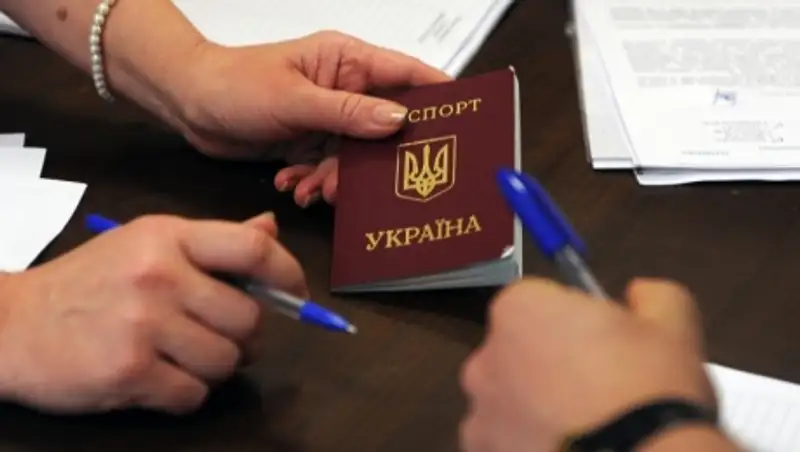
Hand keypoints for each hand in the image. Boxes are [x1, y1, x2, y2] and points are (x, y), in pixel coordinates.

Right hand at [0, 213, 306, 414]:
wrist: (12, 323)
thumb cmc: (89, 282)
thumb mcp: (146, 244)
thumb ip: (212, 241)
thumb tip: (270, 228)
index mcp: (168, 237)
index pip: (254, 249)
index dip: (288, 274)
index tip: (296, 294)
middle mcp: (159, 276)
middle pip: (249, 318)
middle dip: (246, 337)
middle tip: (223, 337)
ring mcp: (143, 325)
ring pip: (226, 361)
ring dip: (214, 367)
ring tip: (183, 356)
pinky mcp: (128, 372)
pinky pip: (194, 395)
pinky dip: (185, 394)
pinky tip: (159, 377)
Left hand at [174, 31, 450, 206]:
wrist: (188, 103)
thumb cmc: (234, 83)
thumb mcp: (294, 99)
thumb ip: (348, 112)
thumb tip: (398, 119)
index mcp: (347, 62)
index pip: (407, 75)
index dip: (438, 97)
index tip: (462, 124)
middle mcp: (344, 89)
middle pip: (386, 128)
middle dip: (375, 160)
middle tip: (357, 183)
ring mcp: (329, 119)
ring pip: (357, 158)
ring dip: (338, 179)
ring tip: (314, 188)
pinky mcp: (312, 144)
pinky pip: (331, 170)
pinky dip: (317, 183)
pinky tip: (297, 186)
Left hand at [459, 278, 716, 451]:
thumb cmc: (649, 389)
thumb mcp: (673, 325)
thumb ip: (650, 295)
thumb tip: (638, 295)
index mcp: (519, 309)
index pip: (539, 301)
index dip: (574, 319)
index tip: (604, 342)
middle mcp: (485, 358)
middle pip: (518, 352)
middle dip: (549, 364)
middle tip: (600, 389)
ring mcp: (480, 414)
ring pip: (511, 402)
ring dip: (537, 409)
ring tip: (588, 428)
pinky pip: (508, 442)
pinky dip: (532, 444)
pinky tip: (573, 449)